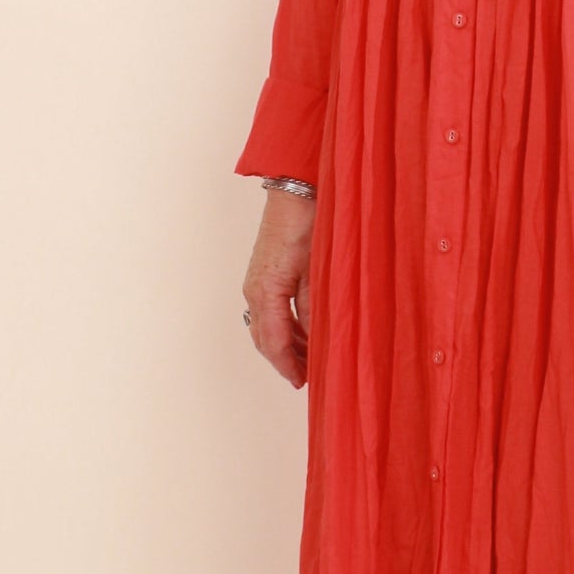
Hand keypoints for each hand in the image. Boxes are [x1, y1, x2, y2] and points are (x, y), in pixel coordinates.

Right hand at [244, 187, 316, 388]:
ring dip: (285, 345)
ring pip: (265, 327)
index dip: (289, 366)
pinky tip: (303, 331)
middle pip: (264, 339)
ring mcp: (256, 282)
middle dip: (284, 361)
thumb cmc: (307, 223)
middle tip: (306, 378)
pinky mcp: (263, 273)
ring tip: (308, 359)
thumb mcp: (317, 271)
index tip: (303, 383)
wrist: (296, 190)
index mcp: (266, 291)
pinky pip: (269, 311)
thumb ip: (315, 307)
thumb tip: (318, 339)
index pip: (274, 342)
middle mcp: (255, 290)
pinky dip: (284, 327)